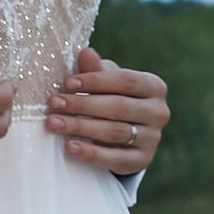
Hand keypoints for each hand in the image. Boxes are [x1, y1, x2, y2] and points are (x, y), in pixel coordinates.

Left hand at [45, 46, 167, 176]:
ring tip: (54, 124)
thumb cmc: (112, 100)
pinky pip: (115, 159)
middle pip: (119, 107)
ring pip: (115, 132)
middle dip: (82, 105)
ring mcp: (153, 138)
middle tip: (54, 104)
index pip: (126, 81)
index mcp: (154, 86)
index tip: (68, 83)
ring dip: (81, 127)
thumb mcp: (105, 83)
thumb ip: (96, 70)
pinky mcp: (142, 161)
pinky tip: (69, 147)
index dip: (96, 81)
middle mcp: (159, 112)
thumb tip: (85, 53)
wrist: (125, 137)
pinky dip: (91, 153)